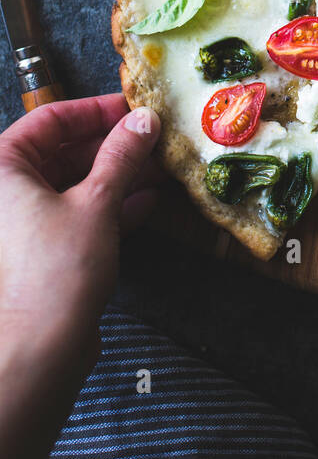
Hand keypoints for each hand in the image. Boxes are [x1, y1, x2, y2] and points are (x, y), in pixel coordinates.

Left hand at [0, 95, 162, 458]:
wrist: (39, 350)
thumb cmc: (53, 274)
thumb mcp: (96, 202)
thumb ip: (121, 156)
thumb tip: (143, 121)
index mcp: (2, 168)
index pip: (51, 119)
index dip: (96, 111)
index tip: (135, 109)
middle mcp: (7, 192)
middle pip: (64, 151)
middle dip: (114, 146)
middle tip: (156, 139)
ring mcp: (24, 222)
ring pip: (76, 183)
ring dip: (119, 175)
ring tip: (161, 167)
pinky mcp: (44, 250)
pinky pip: (79, 213)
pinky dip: (111, 205)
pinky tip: (147, 200)